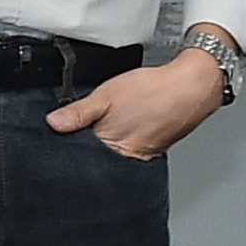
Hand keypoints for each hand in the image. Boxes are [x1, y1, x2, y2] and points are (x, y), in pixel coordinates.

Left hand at [51, 47, 229, 159]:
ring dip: (109, 141)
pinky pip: (131, 149)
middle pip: (97, 157)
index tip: (67, 132)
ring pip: (114, 153)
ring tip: (116, 120)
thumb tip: (54, 123)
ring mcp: (141, 155)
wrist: (191, 87)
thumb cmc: (153, 91)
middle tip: (93, 122)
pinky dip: (126, 139)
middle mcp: (126, 156)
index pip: (80, 154)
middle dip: (90, 145)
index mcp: (111, 146)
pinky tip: (130, 124)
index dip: (71, 142)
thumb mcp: (106, 95)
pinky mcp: (153, 150)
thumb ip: (78, 112)